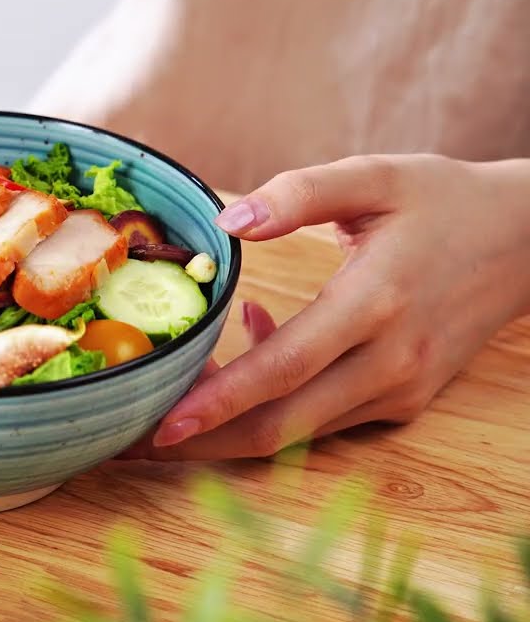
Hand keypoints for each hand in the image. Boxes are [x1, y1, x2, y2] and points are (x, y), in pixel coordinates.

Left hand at [124, 154, 529, 460]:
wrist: (528, 240)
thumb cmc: (444, 201)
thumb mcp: (375, 176)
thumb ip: (300, 192)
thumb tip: (229, 222)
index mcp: (377, 303)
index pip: (284, 368)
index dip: (218, 402)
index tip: (160, 425)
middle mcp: (389, 362)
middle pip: (282, 426)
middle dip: (202, 443)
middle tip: (130, 444)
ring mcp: (398, 390)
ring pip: (298, 434)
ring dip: (227, 432)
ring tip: (162, 414)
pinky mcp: (402, 402)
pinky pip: (321, 417)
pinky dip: (272, 404)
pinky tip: (251, 348)